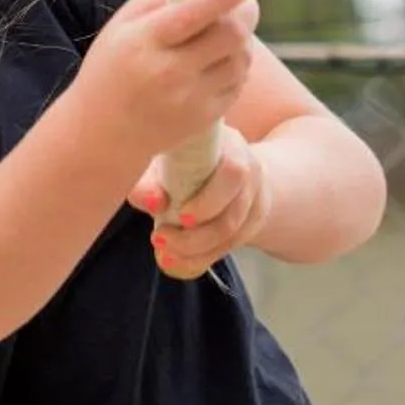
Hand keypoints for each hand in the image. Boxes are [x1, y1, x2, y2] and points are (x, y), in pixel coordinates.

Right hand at [76, 0, 261, 164]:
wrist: (103, 131)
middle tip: (246, 6)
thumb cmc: (111, 69)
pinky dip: (237, 68)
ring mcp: (189, 98)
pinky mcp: (204, 118)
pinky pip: (237, 84)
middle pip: (230, 35)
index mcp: (144, 41)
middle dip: (246, 14)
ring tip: (229, 35)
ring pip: (240, 60)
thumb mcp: (120, 26)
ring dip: (243, 42)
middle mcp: (168, 71)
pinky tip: (221, 62)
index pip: (196, 13)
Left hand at [131, 125, 271, 278]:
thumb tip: (151, 203)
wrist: (213, 162)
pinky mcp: (254, 218)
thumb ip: (148, 180)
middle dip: (197, 235)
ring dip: (196, 251)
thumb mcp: (160, 161)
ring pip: (233, 234)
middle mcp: (249, 167)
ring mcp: (256, 195)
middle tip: (160, 238)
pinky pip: (231, 245)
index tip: (180, 217)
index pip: (232, 172)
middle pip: (234, 211)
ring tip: (164, 253)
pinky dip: (202, 258)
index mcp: (227, 145)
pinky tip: (177, 260)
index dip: (208, 200)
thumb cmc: (179, 158)